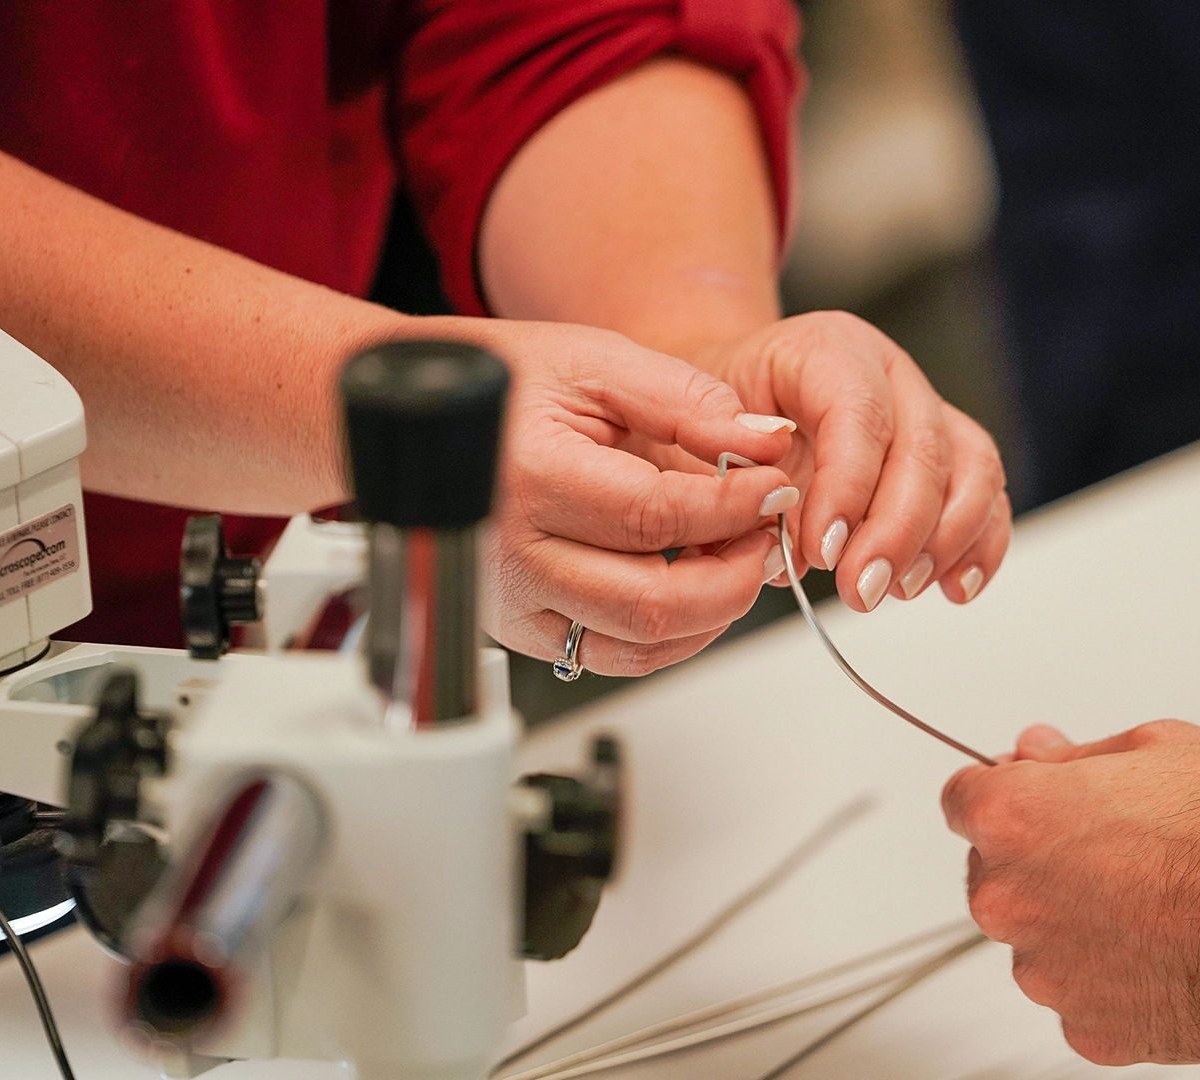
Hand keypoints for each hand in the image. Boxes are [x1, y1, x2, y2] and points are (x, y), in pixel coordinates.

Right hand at [420, 316, 798, 675]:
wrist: (423, 417)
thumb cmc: (501, 382)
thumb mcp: (599, 363)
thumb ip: (689, 402)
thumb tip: (766, 443)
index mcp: (530, 479)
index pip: (657, 518)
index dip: (734, 508)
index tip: (776, 488)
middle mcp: (513, 555)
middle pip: (653, 602)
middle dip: (735, 576)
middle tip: (766, 534)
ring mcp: (513, 602)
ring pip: (639, 645)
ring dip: (711, 612)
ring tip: (735, 556)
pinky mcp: (520, 628)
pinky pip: (611, 657)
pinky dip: (671, 634)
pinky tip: (694, 585)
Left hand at [691, 312, 1010, 611]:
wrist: (724, 407)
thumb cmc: (710, 420)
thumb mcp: (695, 436)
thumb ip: (739, 482)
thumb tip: (793, 548)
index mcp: (827, 349)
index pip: (858, 411)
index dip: (849, 485)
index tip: (822, 551)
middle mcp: (890, 372)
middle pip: (923, 445)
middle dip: (897, 530)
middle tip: (861, 590)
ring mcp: (927, 409)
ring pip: (970, 466)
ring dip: (943, 540)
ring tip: (896, 590)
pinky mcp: (949, 453)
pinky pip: (985, 493)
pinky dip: (978, 544)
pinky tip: (951, 590)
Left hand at [941, 722, 1199, 1065]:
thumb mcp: (1160, 746)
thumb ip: (1075, 757)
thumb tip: (1037, 755)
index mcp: (1018, 819)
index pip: (964, 797)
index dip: (1009, 790)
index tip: (1041, 795)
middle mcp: (1014, 901)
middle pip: (996, 871)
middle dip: (1043, 856)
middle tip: (1126, 846)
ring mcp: (1050, 975)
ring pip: (1041, 938)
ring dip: (1080, 920)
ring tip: (1165, 900)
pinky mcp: (1093, 1033)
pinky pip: (1084, 996)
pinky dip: (1116, 977)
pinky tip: (1174, 948)